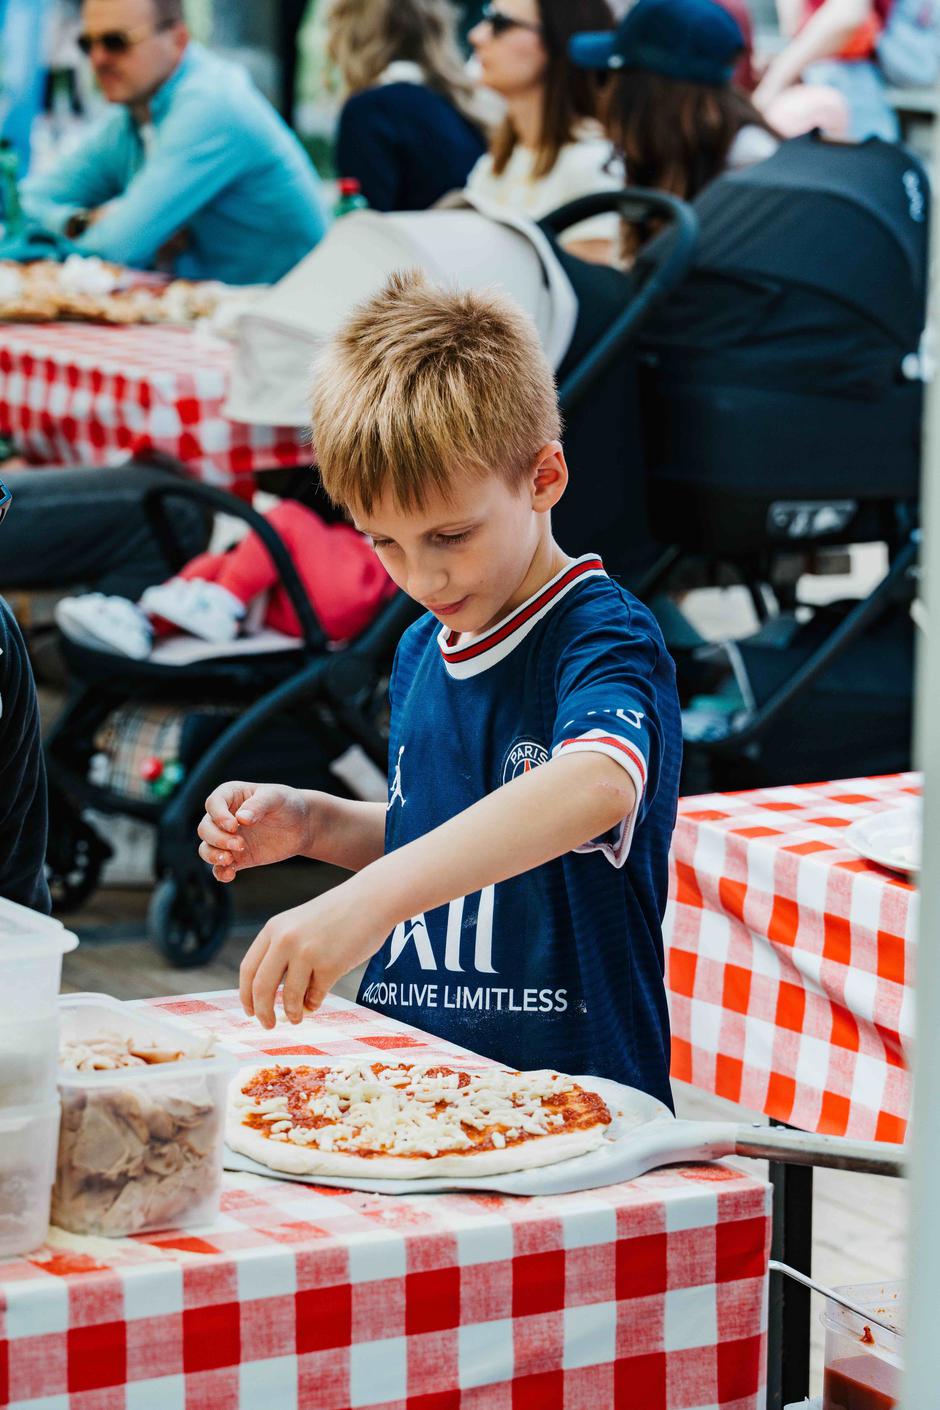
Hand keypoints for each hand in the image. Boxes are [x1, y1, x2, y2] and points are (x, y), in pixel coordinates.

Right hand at [197, 782, 312, 881]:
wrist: (301, 825)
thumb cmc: (287, 804)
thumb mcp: (276, 797)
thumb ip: (258, 805)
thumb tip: (241, 818)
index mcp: (230, 796)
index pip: (213, 804)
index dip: (219, 816)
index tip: (234, 826)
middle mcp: (224, 817)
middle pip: (205, 828)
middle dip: (217, 838)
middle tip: (239, 844)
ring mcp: (228, 838)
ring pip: (206, 848)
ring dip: (213, 855)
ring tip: (229, 860)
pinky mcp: (236, 857)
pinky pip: (219, 867)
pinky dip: (220, 872)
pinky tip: (230, 875)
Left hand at [239, 876, 390, 1027]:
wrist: (372, 900)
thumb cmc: (338, 915)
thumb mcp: (299, 924)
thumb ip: (282, 951)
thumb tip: (268, 995)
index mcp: (274, 928)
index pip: (249, 969)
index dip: (246, 995)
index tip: (249, 1011)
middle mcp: (286, 940)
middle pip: (261, 987)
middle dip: (262, 1012)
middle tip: (267, 1024)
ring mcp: (307, 953)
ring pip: (289, 997)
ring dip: (292, 1013)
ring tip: (296, 1017)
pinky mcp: (330, 966)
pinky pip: (315, 997)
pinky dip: (314, 1003)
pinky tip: (317, 999)